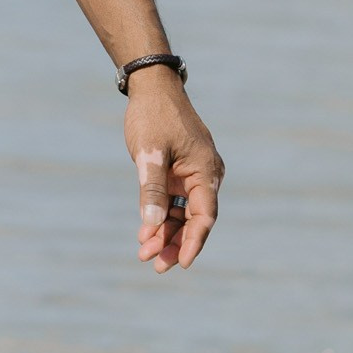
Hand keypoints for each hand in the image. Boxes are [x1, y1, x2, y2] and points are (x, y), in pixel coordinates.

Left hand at [125, 71, 221, 269]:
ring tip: (145, 253)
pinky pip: (174, 201)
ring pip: (182, 213)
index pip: (204, 216)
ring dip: (165, 233)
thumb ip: (150, 190)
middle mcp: (206, 175)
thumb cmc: (153, 116)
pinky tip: (146, 234)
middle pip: (193, 219)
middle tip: (155, 265)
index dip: (193, 242)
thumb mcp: (149, 154)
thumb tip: (151, 225)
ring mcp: (193, 174)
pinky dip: (161, 216)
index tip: (180, 263)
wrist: (152, 88)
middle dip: (174, 243)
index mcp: (206, 171)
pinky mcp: (180, 172)